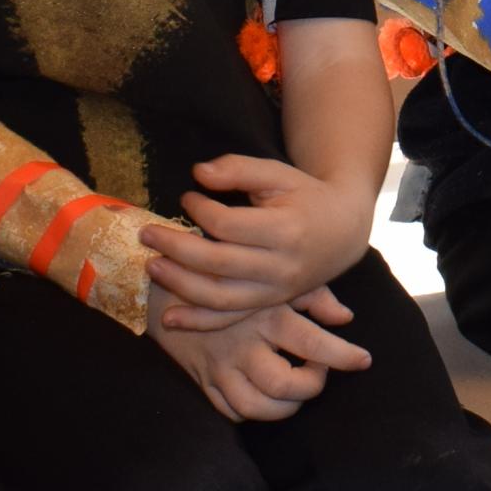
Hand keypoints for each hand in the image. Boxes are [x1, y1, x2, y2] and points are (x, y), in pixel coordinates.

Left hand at [152, 152, 377, 317]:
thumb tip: (199, 174)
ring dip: (180, 285)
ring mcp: (275, 291)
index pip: (228, 225)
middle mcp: (281, 267)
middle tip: (147, 233)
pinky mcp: (268, 304)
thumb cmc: (306, 196)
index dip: (200, 210)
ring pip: (220, 297)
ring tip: (152, 266)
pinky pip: (230, 318)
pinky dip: (198, 322)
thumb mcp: (278, 174)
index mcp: (286, 230)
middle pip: (218, 263)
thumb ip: (239, 169)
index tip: (188, 196)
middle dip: (176, 248)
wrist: (343, 231)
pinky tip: (170, 318)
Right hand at [155, 286, 373, 422]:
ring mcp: (221, 365)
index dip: (343, 356)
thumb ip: (314, 296)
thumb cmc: (233, 278)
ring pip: (256, 408)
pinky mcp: (203, 379)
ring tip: (292, 390)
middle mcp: (245, 344)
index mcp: (267, 316)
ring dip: (282, 408)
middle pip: (285, 387)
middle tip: (316, 374)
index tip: (363, 360)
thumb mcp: (274, 279)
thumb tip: (345, 318)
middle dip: (309, 388)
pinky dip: (250, 411)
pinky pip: (229, 411)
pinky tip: (261, 394)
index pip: (313, 343)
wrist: (169, 282)